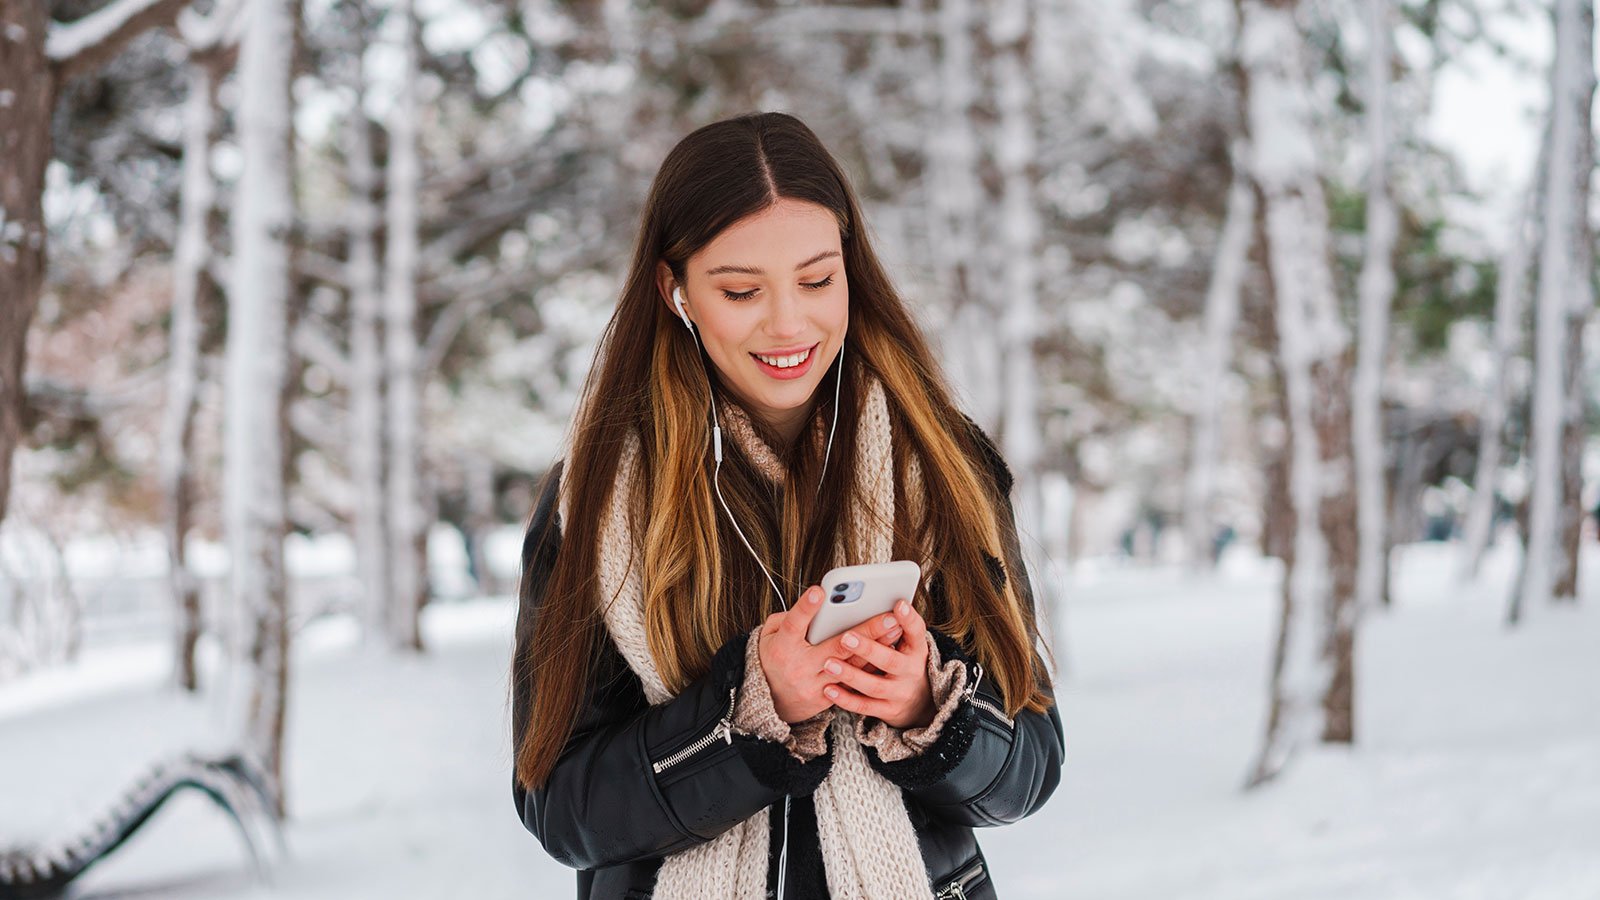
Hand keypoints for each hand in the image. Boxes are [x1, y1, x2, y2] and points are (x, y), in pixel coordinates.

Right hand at [758, 586, 907, 724]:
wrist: (769, 701)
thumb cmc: (773, 657)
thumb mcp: (768, 635)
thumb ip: (788, 617)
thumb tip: (818, 605)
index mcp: (782, 647)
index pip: (794, 624)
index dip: (806, 608)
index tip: (820, 590)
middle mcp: (799, 667)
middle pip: (836, 646)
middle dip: (865, 630)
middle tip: (889, 615)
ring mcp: (814, 685)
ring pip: (850, 666)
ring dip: (876, 648)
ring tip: (896, 629)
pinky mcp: (826, 698)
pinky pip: (852, 683)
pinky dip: (869, 667)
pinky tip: (887, 652)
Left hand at [821, 600, 934, 728]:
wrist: (920, 704)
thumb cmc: (905, 663)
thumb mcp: (909, 644)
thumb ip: (895, 626)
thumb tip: (880, 599)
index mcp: (917, 650)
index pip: (917, 632)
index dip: (909, 619)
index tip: (897, 604)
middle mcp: (911, 672)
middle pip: (891, 661)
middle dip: (868, 649)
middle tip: (846, 637)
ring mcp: (899, 694)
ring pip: (874, 686)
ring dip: (851, 675)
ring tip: (829, 663)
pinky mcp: (887, 711)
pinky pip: (864, 706)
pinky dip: (846, 698)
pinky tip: (828, 689)